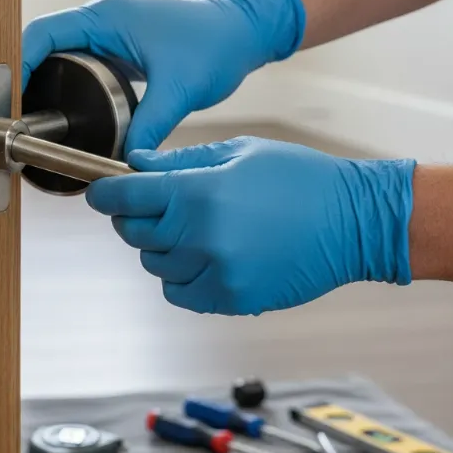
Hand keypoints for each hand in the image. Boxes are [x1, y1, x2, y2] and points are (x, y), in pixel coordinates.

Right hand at [22, 0, 305, 150]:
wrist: (242, 30)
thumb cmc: (215, 43)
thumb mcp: (179, 89)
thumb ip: (149, 127)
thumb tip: (125, 161)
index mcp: (105, 17)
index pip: (41, 34)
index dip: (19, 66)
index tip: (10, 101)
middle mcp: (100, 20)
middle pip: (42, 45)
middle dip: (25, 79)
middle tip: (18, 117)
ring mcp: (107, 33)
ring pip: (58, 55)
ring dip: (44, 82)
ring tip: (35, 118)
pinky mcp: (117, 48)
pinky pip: (78, 64)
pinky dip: (66, 85)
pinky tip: (67, 114)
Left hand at [85, 137, 415, 315]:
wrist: (354, 221)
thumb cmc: (299, 178)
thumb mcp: (238, 152)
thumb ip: (178, 162)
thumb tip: (134, 164)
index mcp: (198, 194)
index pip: (124, 197)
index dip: (103, 194)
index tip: (97, 193)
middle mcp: (200, 237)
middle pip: (132, 234)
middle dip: (133, 217)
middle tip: (152, 205)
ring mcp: (215, 273)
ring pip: (154, 264)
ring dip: (161, 247)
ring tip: (193, 229)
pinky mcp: (231, 300)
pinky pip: (179, 292)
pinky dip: (180, 276)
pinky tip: (205, 256)